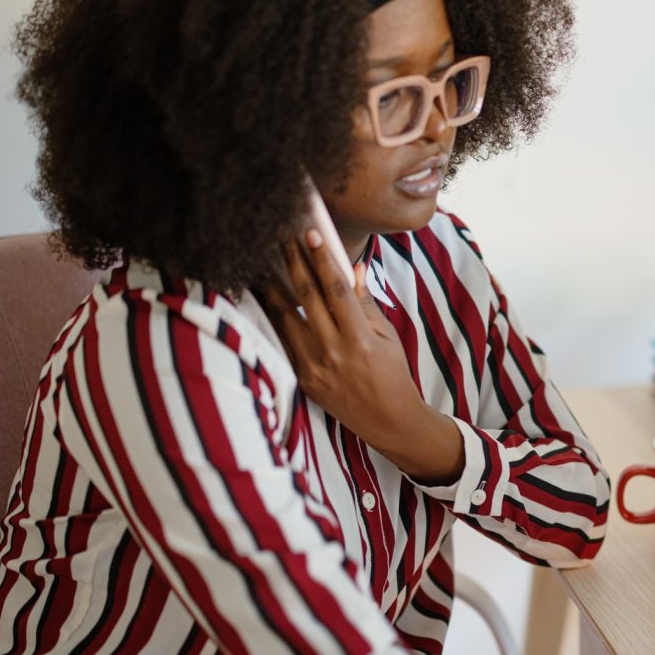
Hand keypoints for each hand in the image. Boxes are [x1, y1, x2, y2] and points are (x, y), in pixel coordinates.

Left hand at [263, 230, 464, 483]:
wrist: (388, 420)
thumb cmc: (393, 374)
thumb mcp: (388, 336)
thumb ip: (365, 302)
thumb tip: (353, 268)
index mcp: (360, 340)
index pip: (336, 290)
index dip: (322, 260)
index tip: (311, 234)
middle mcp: (333, 353)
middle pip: (305, 298)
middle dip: (293, 263)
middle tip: (282, 238)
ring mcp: (314, 367)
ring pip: (284, 318)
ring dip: (271, 287)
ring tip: (261, 261)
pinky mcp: (302, 379)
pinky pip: (282, 340)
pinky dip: (272, 316)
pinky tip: (265, 297)